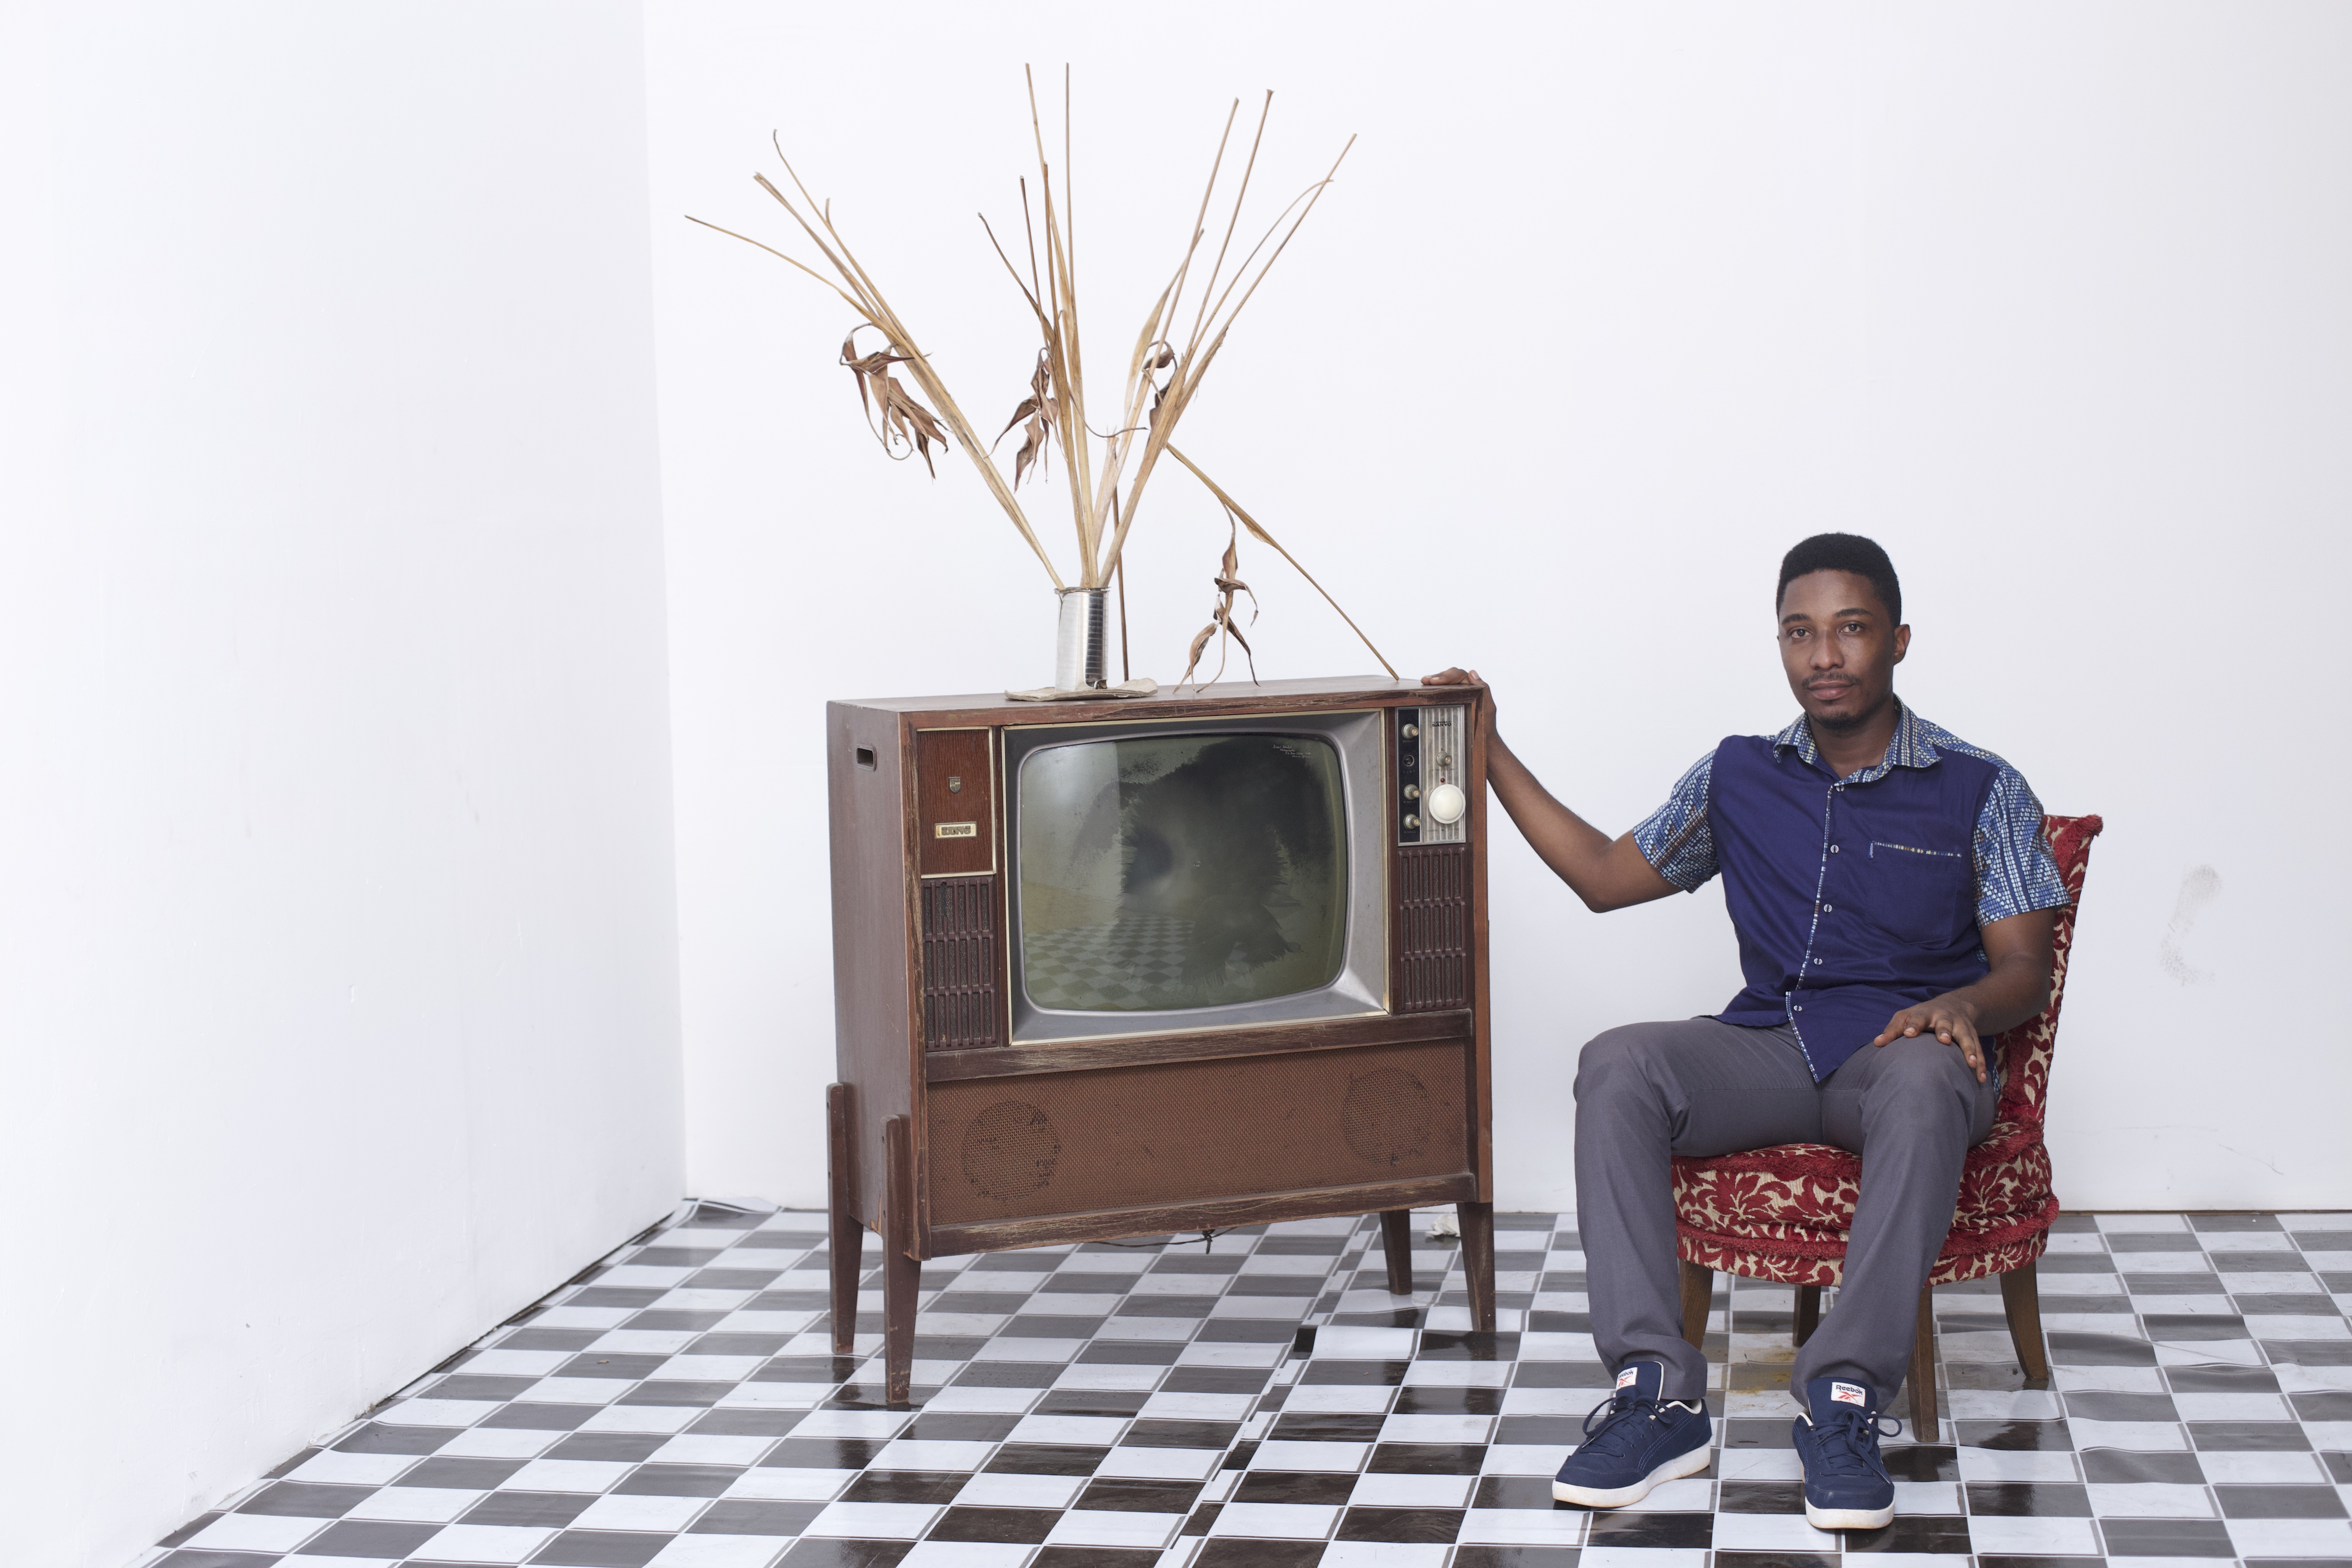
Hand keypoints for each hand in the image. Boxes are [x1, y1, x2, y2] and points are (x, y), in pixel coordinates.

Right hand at [1420, 667, 1492, 730]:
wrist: (1481, 743)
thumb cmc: (1486, 726)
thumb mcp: (1488, 707)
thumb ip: (1484, 689)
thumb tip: (1472, 672)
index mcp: (1473, 687)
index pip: (1459, 675)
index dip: (1447, 675)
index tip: (1436, 681)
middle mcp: (1464, 689)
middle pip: (1449, 676)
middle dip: (1437, 677)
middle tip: (1426, 680)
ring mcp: (1455, 696)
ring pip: (1443, 683)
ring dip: (1433, 681)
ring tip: (1424, 681)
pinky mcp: (1448, 704)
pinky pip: (1440, 693)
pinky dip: (1432, 690)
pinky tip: (1425, 689)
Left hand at [1872, 996, 1987, 1082]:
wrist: (1955, 1004)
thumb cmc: (1922, 1015)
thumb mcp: (1905, 1016)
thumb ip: (1893, 1030)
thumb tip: (1876, 1043)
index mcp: (1925, 1014)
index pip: (1917, 1018)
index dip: (1913, 1025)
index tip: (1909, 1033)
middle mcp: (1945, 1018)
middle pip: (1945, 1024)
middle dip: (1945, 1031)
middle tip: (1943, 1040)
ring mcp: (1961, 1027)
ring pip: (1966, 1037)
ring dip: (1969, 1050)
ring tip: (1971, 1064)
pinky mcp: (1972, 1036)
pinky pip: (1978, 1050)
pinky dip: (1981, 1064)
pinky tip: (1980, 1079)